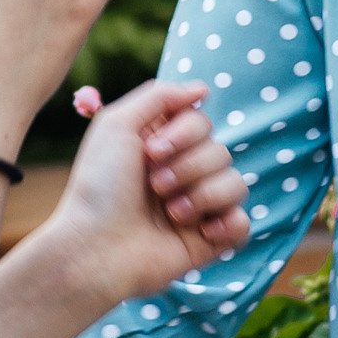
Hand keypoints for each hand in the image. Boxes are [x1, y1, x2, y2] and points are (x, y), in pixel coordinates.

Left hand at [45, 80, 252, 310]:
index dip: (184, 134)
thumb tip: (203, 89)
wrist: (95, 248)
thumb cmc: (99, 188)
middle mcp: (183, 174)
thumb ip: (159, 95)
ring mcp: (198, 208)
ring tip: (171, 213)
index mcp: (163, 147)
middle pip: (220, 152)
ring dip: (202, 196)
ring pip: (236, 184)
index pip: (202, 123)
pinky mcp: (208, 241)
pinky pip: (243, 222)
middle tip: (154, 186)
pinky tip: (202, 232)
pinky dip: (227, 223)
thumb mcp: (116, 124)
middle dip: (188, 168)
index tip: (151, 152)